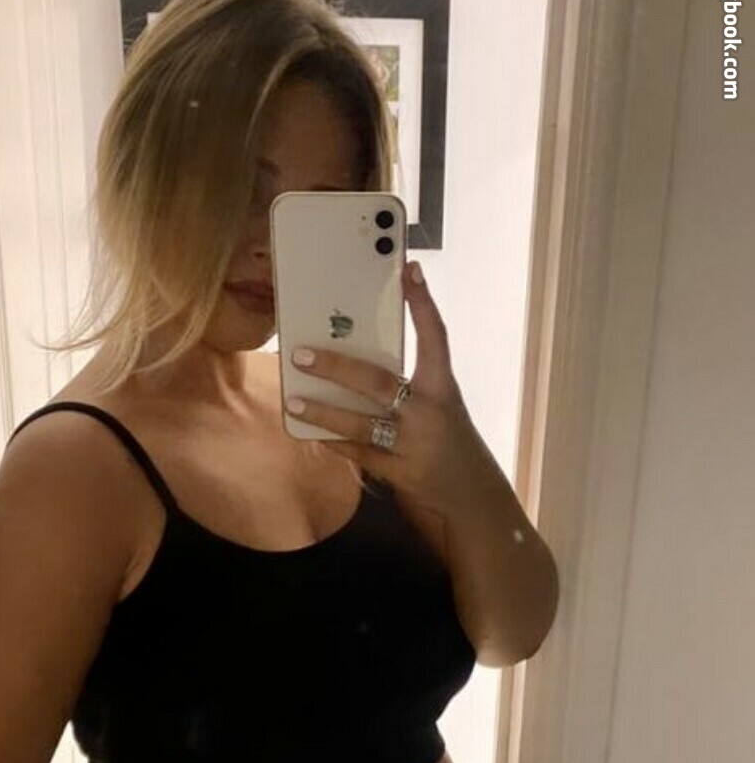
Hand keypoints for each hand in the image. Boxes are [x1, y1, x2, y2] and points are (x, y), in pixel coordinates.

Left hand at [284, 260, 483, 516]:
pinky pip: (360, 455)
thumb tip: (357, 349)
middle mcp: (429, 411)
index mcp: (442, 386)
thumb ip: (408, 380)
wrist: (469, 492)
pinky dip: (335, 443)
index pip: (436, 337)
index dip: (423, 304)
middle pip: (379, 381)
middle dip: (337, 368)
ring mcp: (414, 443)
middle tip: (301, 354)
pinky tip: (311, 434)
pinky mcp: (401, 472)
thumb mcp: (438, 403)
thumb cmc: (446, 436)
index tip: (409, 271)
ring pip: (362, 423)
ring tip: (293, 402)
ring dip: (324, 413)